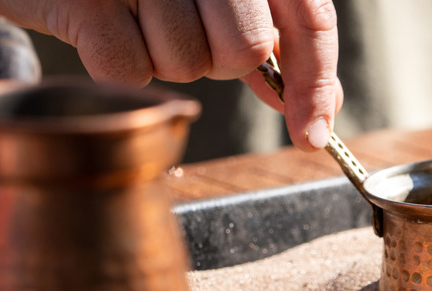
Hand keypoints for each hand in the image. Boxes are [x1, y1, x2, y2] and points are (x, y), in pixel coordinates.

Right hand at [0, 0, 343, 150]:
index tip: (312, 136)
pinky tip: (108, 27)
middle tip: (187, 32)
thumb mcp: (223, 4)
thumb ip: (278, 41)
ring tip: (141, 20)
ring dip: (164, 58)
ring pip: (187, 63)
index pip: (309, 17)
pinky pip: (129, 69)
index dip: (314, 83)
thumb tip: (323, 102)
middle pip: (246, 49)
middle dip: (219, 61)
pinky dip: (119, 64)